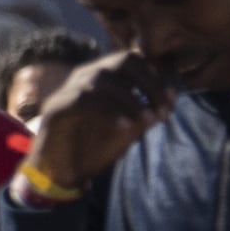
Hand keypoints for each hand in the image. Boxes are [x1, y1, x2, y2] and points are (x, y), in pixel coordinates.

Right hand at [24, 48, 174, 193]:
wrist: (62, 170)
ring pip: (103, 78)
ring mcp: (69, 89)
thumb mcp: (129, 129)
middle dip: (149, 83)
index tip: (172, 101)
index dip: (156, 77)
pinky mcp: (57, 107)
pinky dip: (110, 110)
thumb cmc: (95, 147)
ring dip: (132, 99)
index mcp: (104, 76)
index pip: (134, 60)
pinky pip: (84, 99)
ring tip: (149, 120)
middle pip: (122, 61)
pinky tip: (126, 126)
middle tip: (163, 109)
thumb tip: (172, 99)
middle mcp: (86, 76)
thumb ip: (147, 112)